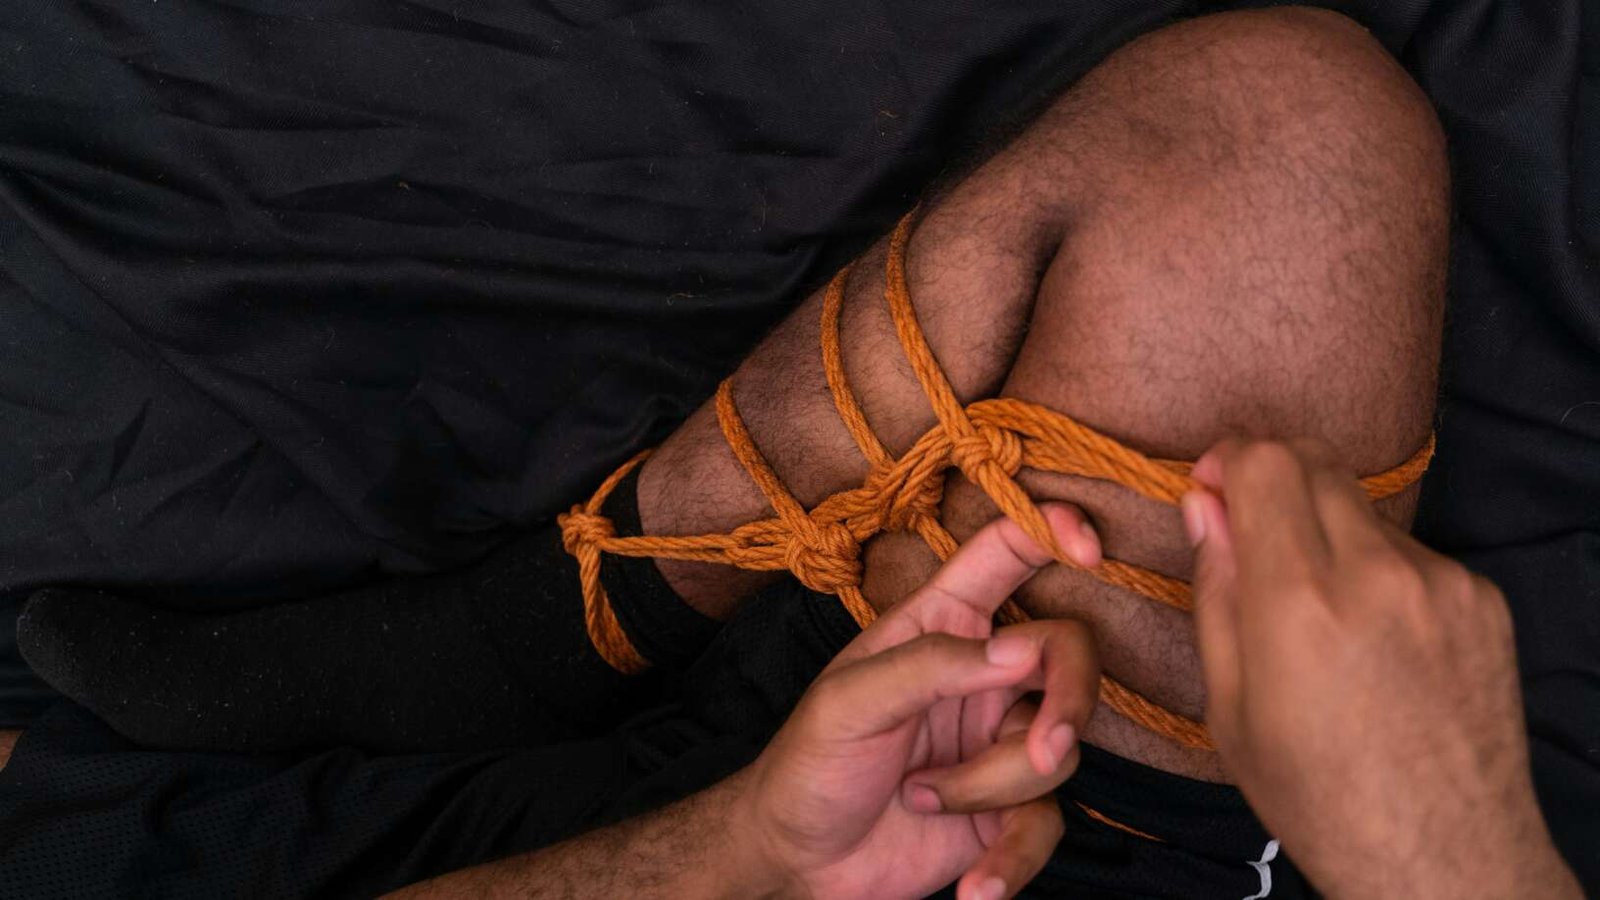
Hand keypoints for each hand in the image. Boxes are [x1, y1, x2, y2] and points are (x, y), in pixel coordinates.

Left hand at [734, 505, 1102, 899]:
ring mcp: (1000, 741)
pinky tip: (972, 889)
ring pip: (1057, 749)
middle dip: (1067, 701)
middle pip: (1069, 655)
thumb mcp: (851, 701)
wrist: (798, 859)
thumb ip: (933, 665)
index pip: (1008, 553)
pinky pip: (1044, 828)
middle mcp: (983, 674)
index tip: (1091, 548)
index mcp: (942, 622)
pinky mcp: (1007, 809)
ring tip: (917, 798)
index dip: (1053, 531)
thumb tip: (1021, 647)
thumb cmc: (811, 761)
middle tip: (1045, 747)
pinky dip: (1011, 862)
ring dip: (989, 786)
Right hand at [1183, 439, 1580, 898]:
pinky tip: (1375, 638)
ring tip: (1319, 608)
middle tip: (1251, 523)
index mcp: (1298, 602)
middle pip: (1315, 463)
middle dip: (1272, 476)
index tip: (1212, 482)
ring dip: (1326, 529)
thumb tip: (1204, 506)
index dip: (1229, 458)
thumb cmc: (1316, 794)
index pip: (1265, 462)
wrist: (1442, 854)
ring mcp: (1440, 583)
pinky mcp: (1482, 599)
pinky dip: (1378, 570)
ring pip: (1362, 509)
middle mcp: (1375, 575)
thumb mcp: (1228, 704)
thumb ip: (1215, 590)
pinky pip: (1411, 552)